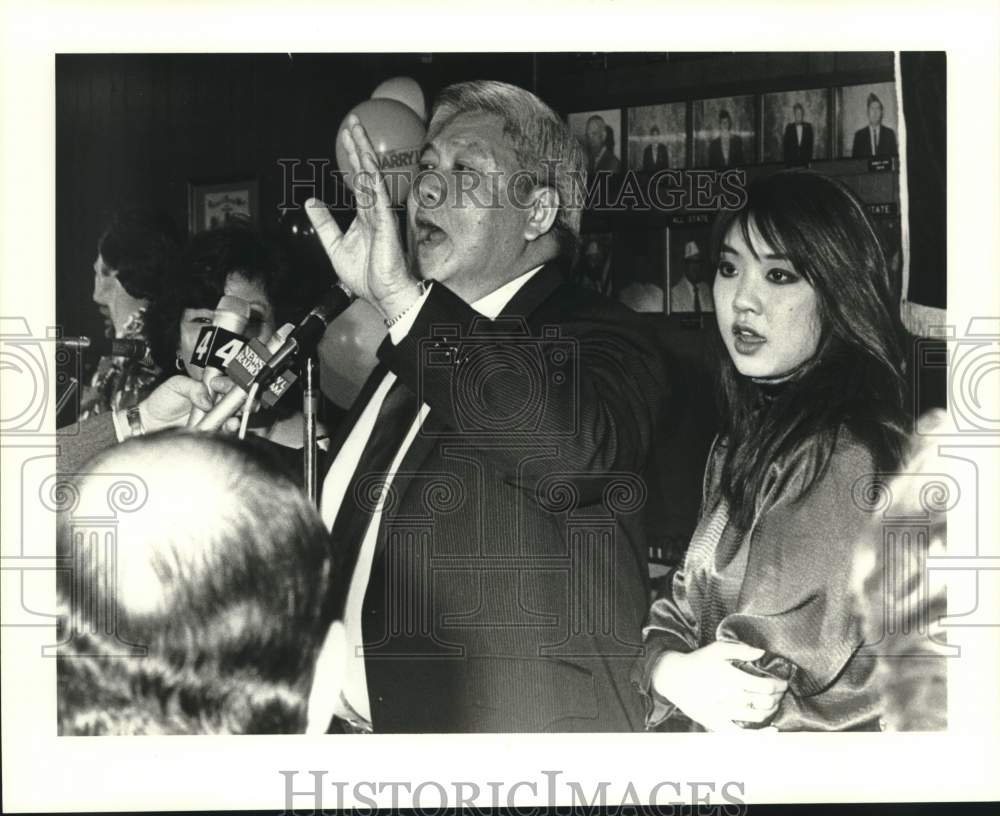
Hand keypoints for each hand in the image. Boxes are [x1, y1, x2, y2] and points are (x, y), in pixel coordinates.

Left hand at [138, 375, 239, 433]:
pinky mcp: (213, 430)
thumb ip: (192, 388)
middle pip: (238, 398)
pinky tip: (227, 427)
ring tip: (232, 419)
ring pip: (236, 415)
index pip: (228, 380)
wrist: (152, 422)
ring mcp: (216, 416)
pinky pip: (226, 431)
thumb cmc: (163, 400)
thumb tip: (207, 401)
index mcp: (210, 386)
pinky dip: (229, 430)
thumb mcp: (175, 385)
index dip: (228, 382)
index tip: (217, 385)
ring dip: (237, 416)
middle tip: (239, 402)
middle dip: (244, 399)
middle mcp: (216, 400)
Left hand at [306, 116, 417, 321]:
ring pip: (371, 175)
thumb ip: (324, 222)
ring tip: (356, 129)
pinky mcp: (385, 221)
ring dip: (363, 151)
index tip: (346, 136)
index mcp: (364, 214)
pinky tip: (366, 158)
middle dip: (358, 144)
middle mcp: (373, 209)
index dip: (352, 156)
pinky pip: (376, 193)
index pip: (357, 178)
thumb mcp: (333, 245)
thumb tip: (310, 201)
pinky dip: (371, 174)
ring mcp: (380, 213)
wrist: (382, 294)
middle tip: (352, 121)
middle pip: (365, 170)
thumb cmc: (365, 275)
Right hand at [651, 641, 787, 732]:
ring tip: (772, 703)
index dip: (778, 685)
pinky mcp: (716, 724)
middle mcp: (726, 695)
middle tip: (779, 692)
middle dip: (777, 697)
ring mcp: (721, 712)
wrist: (674, 678)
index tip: (783, 683)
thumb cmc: (698, 662)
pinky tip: (771, 730)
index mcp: (728, 676)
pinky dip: (759, 735)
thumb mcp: (716, 649)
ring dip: (770, 710)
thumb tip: (762, 654)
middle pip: (762, 702)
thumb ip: (740, 649)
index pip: (763, 686)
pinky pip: (742, 734)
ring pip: (756, 716)